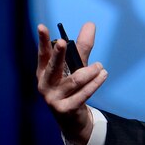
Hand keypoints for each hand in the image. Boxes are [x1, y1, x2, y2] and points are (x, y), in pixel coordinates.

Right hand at [36, 22, 107, 144]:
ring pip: (74, 80)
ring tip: (100, 66)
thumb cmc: (72, 87)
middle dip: (58, 54)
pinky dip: (94, 83)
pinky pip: (83, 94)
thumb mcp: (76, 66)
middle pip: (53, 66)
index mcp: (44, 71)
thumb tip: (90, 24)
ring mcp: (53, 98)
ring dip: (89, 71)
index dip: (42, 40)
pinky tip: (103, 75)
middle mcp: (45, 84)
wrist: (72, 120)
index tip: (41, 26)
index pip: (43, 54)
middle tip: (62, 42)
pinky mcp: (65, 109)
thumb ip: (82, 46)